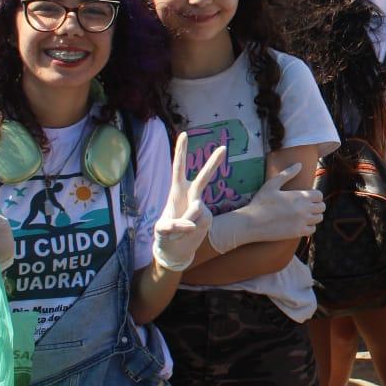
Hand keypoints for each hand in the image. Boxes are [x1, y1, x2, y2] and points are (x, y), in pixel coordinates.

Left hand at [153, 133, 226, 271]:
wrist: (176, 251)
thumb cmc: (164, 236)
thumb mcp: (161, 230)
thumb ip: (174, 225)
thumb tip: (193, 223)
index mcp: (176, 192)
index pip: (178, 168)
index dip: (180, 152)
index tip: (184, 134)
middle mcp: (191, 196)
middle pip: (203, 177)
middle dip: (213, 163)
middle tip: (223, 148)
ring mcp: (201, 207)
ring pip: (196, 209)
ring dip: (184, 223)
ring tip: (179, 232)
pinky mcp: (208, 219)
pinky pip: (199, 222)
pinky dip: (189, 231)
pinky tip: (187, 235)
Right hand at [207, 162, 324, 252]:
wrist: (252, 222)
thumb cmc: (260, 202)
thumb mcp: (272, 184)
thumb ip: (287, 174)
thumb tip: (299, 164)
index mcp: (300, 196)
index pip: (319, 195)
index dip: (315, 196)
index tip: (308, 197)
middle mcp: (304, 209)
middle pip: (322, 207)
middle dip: (316, 206)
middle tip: (307, 206)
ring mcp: (302, 222)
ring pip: (319, 218)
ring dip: (314, 216)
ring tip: (304, 215)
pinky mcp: (298, 232)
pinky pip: (312, 230)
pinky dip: (309, 227)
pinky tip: (300, 224)